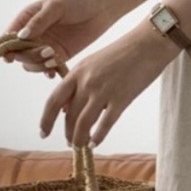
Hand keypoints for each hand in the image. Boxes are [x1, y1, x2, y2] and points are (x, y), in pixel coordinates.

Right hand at [2, 0, 113, 76]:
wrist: (101, 8)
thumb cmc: (77, 2)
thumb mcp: (56, 7)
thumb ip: (39, 21)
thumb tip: (21, 36)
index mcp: (27, 18)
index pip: (10, 36)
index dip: (6, 47)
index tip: (9, 57)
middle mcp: (33, 34)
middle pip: (19, 53)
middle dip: (29, 56)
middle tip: (47, 51)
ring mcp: (44, 46)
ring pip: (30, 63)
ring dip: (39, 65)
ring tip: (54, 58)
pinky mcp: (58, 55)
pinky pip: (46, 67)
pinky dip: (47, 71)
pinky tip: (53, 71)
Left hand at [39, 21, 178, 147]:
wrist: (147, 43)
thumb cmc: (122, 53)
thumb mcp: (93, 63)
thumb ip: (79, 84)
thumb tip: (66, 109)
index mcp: (77, 72)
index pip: (53, 100)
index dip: (46, 120)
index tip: (43, 133)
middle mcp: (87, 82)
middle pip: (69, 115)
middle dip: (67, 133)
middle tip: (70, 142)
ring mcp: (103, 91)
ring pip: (84, 123)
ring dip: (80, 139)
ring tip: (81, 146)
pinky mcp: (122, 98)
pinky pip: (105, 123)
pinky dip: (98, 136)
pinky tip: (96, 143)